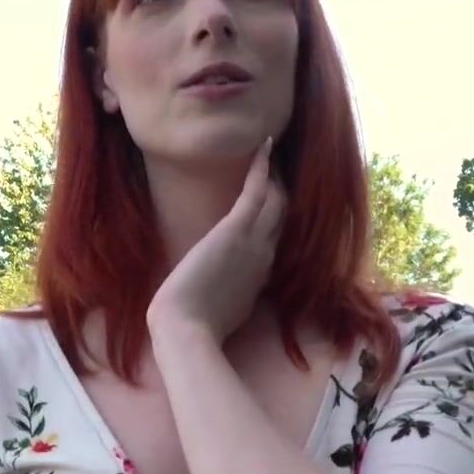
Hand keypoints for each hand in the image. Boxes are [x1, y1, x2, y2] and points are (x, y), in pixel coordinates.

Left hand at [146, 136, 286, 342]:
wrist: (187, 329)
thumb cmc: (195, 327)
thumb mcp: (222, 310)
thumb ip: (229, 294)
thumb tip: (220, 286)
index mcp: (260, 276)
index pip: (277, 239)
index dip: (281, 220)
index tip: (280, 202)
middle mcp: (266, 256)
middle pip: (284, 217)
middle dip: (286, 193)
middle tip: (287, 166)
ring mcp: (255, 242)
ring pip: (277, 201)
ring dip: (278, 175)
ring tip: (277, 152)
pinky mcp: (236, 230)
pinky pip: (257, 191)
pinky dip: (261, 168)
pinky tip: (264, 144)